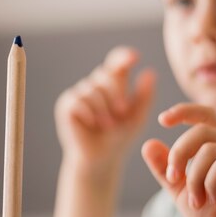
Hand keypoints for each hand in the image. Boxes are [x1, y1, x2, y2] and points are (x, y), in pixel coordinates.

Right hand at [55, 46, 154, 169]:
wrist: (102, 159)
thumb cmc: (119, 138)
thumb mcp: (137, 117)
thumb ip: (144, 96)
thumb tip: (150, 72)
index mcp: (111, 85)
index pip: (115, 63)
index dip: (123, 57)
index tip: (135, 58)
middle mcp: (93, 85)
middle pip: (104, 75)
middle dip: (115, 93)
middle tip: (122, 111)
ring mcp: (78, 94)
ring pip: (92, 89)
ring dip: (103, 108)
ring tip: (108, 125)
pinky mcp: (66, 105)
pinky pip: (78, 100)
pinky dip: (89, 113)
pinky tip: (93, 124)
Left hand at [141, 103, 215, 216]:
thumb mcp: (180, 191)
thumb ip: (165, 169)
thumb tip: (148, 144)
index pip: (205, 116)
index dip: (184, 111)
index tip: (163, 120)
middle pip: (201, 131)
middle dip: (179, 154)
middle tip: (174, 180)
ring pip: (210, 150)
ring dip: (194, 178)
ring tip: (198, 201)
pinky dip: (210, 183)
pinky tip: (214, 200)